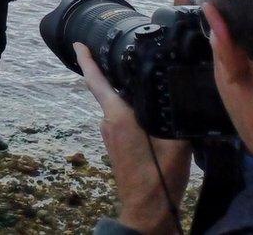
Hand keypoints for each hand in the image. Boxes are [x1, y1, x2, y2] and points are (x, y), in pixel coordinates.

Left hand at [75, 43, 191, 233]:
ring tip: (152, 83)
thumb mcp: (174, 139)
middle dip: (119, 74)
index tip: (78, 44)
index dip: (87, 61)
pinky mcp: (117, 145)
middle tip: (136, 57)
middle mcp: (108, 122)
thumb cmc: (158, 175)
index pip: (97, 82)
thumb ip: (171, 112)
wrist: (148, 209)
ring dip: (130, 96)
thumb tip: (174, 91)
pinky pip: (123, 119)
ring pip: (119, 106)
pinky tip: (152, 112)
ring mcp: (110, 135)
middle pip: (111, 91)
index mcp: (117, 116)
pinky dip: (133, 111)